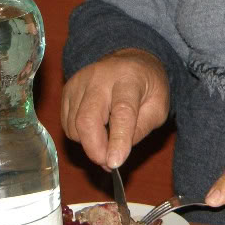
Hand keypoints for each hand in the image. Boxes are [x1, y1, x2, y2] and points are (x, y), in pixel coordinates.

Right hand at [60, 48, 169, 169]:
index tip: (114, 163)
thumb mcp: (158, 107)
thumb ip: (141, 129)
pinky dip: (80, 135)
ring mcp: (79, 82)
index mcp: (129, 78)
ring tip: (109, 137)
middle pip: (87, 119)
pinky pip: (67, 124)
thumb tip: (116, 154)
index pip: (122, 111)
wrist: (131, 61)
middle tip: (109, 163)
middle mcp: (100, 77)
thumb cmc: (147, 87)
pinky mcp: (67, 90)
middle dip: (95, 149)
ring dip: (90, 143)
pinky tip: (96, 126)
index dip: (118, 140)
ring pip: (74, 126)